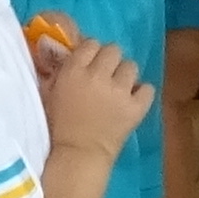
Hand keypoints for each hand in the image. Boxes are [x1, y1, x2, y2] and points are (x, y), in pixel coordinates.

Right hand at [36, 28, 151, 165]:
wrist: (78, 154)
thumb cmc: (58, 125)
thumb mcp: (50, 92)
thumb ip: (61, 71)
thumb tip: (72, 55)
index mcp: (74, 70)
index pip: (91, 43)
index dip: (92, 52)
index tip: (91, 64)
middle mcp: (98, 75)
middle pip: (113, 50)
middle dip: (110, 61)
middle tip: (106, 75)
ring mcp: (120, 91)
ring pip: (131, 66)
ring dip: (125, 76)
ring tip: (120, 89)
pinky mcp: (136, 107)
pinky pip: (148, 88)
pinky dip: (142, 93)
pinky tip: (134, 100)